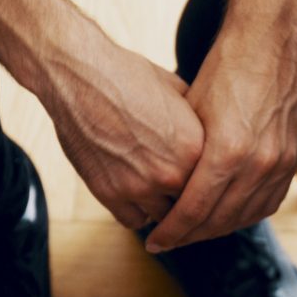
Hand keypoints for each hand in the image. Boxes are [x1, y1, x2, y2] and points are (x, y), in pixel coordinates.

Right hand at [41, 26, 204, 228]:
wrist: (82, 76)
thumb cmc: (130, 76)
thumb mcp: (178, 92)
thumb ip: (197, 123)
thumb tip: (211, 134)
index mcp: (196, 148)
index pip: (213, 183)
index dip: (207, 182)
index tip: (202, 181)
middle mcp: (171, 173)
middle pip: (190, 206)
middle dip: (185, 197)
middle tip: (179, 191)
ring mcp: (139, 187)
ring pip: (163, 218)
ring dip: (161, 207)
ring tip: (157, 192)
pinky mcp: (109, 194)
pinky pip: (133, 221)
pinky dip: (136, 212)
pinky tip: (135, 196)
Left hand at [146, 28, 296, 251]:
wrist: (271, 40)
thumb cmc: (224, 68)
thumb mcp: (191, 112)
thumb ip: (183, 155)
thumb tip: (162, 188)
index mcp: (228, 151)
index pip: (194, 210)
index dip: (172, 231)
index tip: (154, 242)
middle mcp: (258, 163)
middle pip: (219, 220)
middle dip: (190, 235)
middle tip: (169, 241)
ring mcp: (280, 163)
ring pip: (245, 216)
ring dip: (217, 228)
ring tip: (194, 231)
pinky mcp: (292, 159)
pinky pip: (268, 203)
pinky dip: (245, 214)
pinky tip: (227, 215)